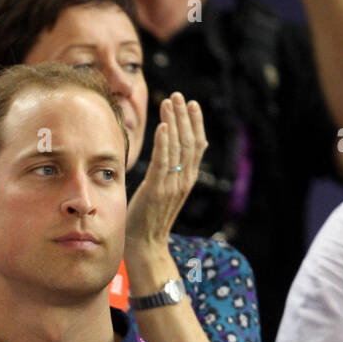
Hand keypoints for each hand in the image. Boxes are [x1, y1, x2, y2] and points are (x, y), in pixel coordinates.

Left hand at [125, 93, 206, 256]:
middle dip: (185, 116)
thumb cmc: (148, 219)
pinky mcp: (157, 190)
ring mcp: (172, 185)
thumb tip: (165, 157)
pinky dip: (164, 142)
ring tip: (169, 101)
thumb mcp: (162, 192)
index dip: (196, 123)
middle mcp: (183, 181)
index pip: (197, 146)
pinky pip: (163, 162)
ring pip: (178, 147)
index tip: (191, 104)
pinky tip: (162, 125)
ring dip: (175, 121)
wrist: (145, 245)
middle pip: (190, 141)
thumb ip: (167, 174)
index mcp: (187, 180)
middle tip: (178, 96)